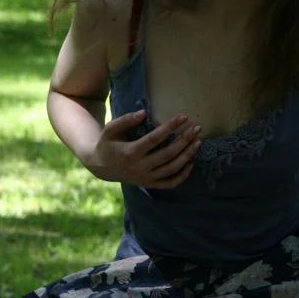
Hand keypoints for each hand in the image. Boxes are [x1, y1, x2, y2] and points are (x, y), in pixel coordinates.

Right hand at [86, 110, 201, 187]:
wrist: (100, 167)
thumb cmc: (107, 143)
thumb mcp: (111, 129)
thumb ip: (126, 120)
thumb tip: (143, 113)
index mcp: (130, 152)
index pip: (155, 138)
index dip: (170, 127)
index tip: (183, 117)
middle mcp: (139, 167)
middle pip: (168, 154)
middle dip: (185, 140)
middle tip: (197, 128)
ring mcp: (145, 178)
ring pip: (172, 169)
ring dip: (187, 155)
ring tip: (198, 142)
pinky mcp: (149, 184)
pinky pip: (170, 183)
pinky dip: (183, 175)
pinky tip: (191, 163)